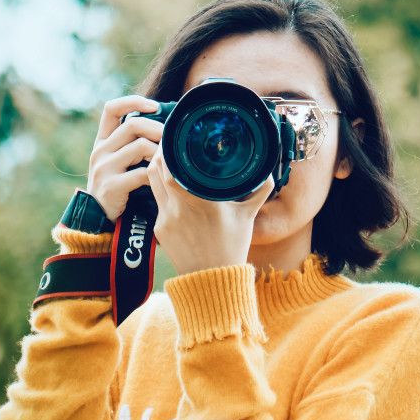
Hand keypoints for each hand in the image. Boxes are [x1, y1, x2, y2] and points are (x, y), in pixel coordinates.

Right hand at [85, 95, 162, 221]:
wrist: (98, 218)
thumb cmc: (118, 186)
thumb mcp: (120, 161)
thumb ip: (133, 144)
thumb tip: (166, 125)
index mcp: (102, 141)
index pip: (112, 108)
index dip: (133, 101)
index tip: (155, 106)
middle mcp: (100, 150)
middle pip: (133, 125)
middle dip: (158, 129)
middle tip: (173, 139)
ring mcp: (104, 167)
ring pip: (140, 146)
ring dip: (160, 152)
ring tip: (168, 161)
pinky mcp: (111, 185)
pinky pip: (142, 173)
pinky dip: (156, 175)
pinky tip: (161, 180)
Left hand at [146, 142, 276, 275]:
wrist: (212, 281)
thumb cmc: (231, 248)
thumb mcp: (248, 216)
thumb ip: (259, 191)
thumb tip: (268, 171)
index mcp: (201, 201)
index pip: (172, 168)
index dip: (168, 150)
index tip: (175, 138)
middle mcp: (179, 209)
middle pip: (155, 170)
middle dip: (159, 154)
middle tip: (169, 144)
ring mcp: (165, 219)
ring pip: (151, 184)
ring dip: (156, 170)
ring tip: (166, 160)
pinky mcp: (158, 229)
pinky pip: (156, 202)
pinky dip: (161, 190)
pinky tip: (169, 186)